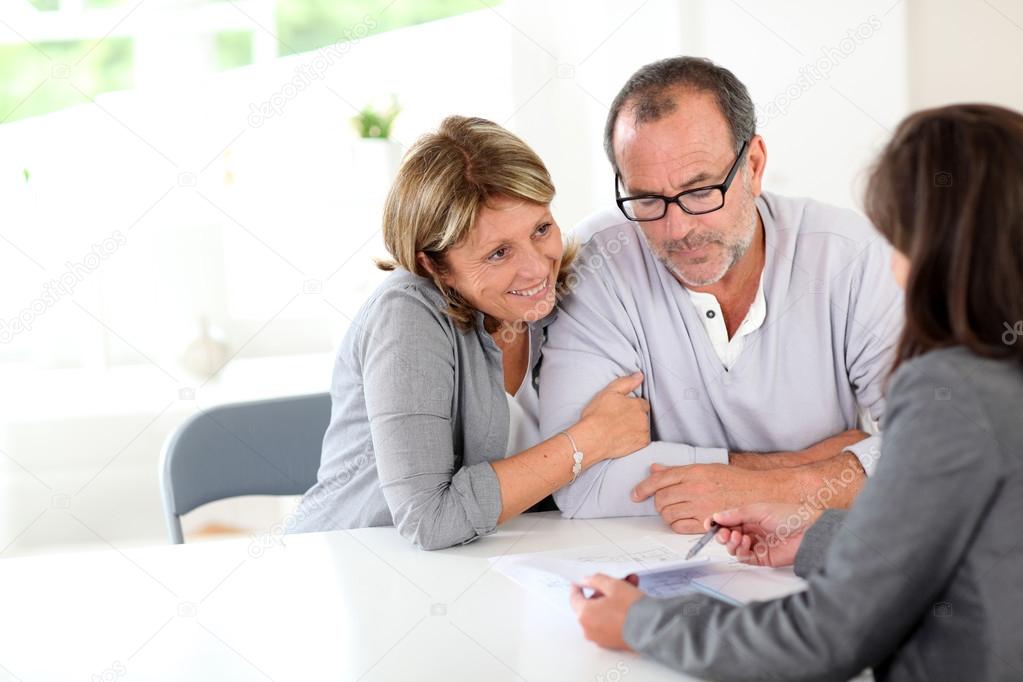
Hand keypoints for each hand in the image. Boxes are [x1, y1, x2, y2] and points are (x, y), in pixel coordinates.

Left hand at [569, 573, 642, 650]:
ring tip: (630, 586)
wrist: (651, 630)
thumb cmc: (632, 610)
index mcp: (584, 614)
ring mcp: (600, 637)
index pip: (574, 598)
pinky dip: (617, 612)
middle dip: (604, 591)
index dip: (579, 587)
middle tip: (616, 581)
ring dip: (614, 599)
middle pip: (591, 605)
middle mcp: (589, 628)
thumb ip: (596, 580)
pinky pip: (610, 622)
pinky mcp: (612, 642)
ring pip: (603, 612)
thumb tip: (586, 580)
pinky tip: (631, 601)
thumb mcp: (613, 585)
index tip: (581, 581)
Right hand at [573, 373, 649, 462]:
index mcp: (638, 405)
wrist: (591, 439)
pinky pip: (642, 441)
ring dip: (636, 428)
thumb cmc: (597, 415)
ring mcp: (643, 433)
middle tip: (619, 419)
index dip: (632, 405)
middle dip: (634, 416)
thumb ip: (626, 382)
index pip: (642, 403)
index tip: (622, 409)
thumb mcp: (609, 392)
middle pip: (643, 416)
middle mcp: (643, 419)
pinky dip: (635, 439)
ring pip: (643, 428)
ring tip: (619, 430)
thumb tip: (639, 375)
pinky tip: (622, 438)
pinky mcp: (640, 445)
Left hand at [631, 463, 786, 532]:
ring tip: (674, 511)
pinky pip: (679, 527)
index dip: (642, 488)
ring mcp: (700, 506)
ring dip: (666, 514)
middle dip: (657, 502)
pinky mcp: (707, 522)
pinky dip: (675, 525)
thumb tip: (655, 469)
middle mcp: (695, 488)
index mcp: (694, 472)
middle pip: (661, 498)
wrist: (759, 493)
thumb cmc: (734, 480)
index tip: (635, 494)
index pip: (659, 479)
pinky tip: (681, 520)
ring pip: (667, 514)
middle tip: (663, 503)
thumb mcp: (705, 468)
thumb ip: (678, 471)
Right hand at [710, 503, 819, 566]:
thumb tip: (718, 516)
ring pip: (733, 548)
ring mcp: (755, 544)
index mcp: (749, 517)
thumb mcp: (760, 510)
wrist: (809, 532)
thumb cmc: (791, 516)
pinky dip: (740, 552)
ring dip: (731, 543)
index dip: (717, 523)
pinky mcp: (761, 557)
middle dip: (723, 535)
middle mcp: (751, 531)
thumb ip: (737, 514)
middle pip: (727, 536)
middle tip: (725, 533)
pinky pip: (743, 558)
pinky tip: (746, 544)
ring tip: (739, 537)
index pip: (727, 521)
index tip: (710, 524)